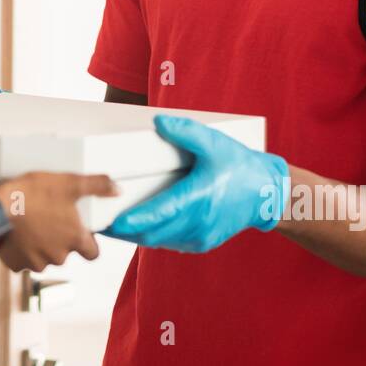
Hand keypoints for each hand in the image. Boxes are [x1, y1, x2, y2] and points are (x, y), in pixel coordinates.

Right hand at [0, 173, 117, 271]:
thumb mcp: (68, 183)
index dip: (88, 242)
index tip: (79, 230)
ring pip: (45, 257)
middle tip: (49, 217)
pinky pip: (24, 260)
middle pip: (67, 252)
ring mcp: (36, 263)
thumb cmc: (31, 196)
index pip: (93, 253)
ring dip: (41, 244)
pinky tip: (18, 233)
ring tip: (32, 223)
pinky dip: (22, 250)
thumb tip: (117, 189)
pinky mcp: (17, 264)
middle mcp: (59, 256)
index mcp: (74, 239)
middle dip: (60, 239)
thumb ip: (96, 186)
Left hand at [105, 115, 288, 252]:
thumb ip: (185, 132)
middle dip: (124, 230)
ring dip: (135, 234)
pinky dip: (152, 235)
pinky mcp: (201, 243)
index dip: (134, 220)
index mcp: (200, 198)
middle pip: (152, 232)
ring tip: (111, 224)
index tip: (112, 222)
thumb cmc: (240, 166)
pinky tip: (138, 226)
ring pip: (158, 240)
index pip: (161, 213)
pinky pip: (170, 242)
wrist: (267, 195)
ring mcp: (200, 236)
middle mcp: (199, 222)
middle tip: (98, 222)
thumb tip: (159, 123)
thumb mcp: (215, 143)